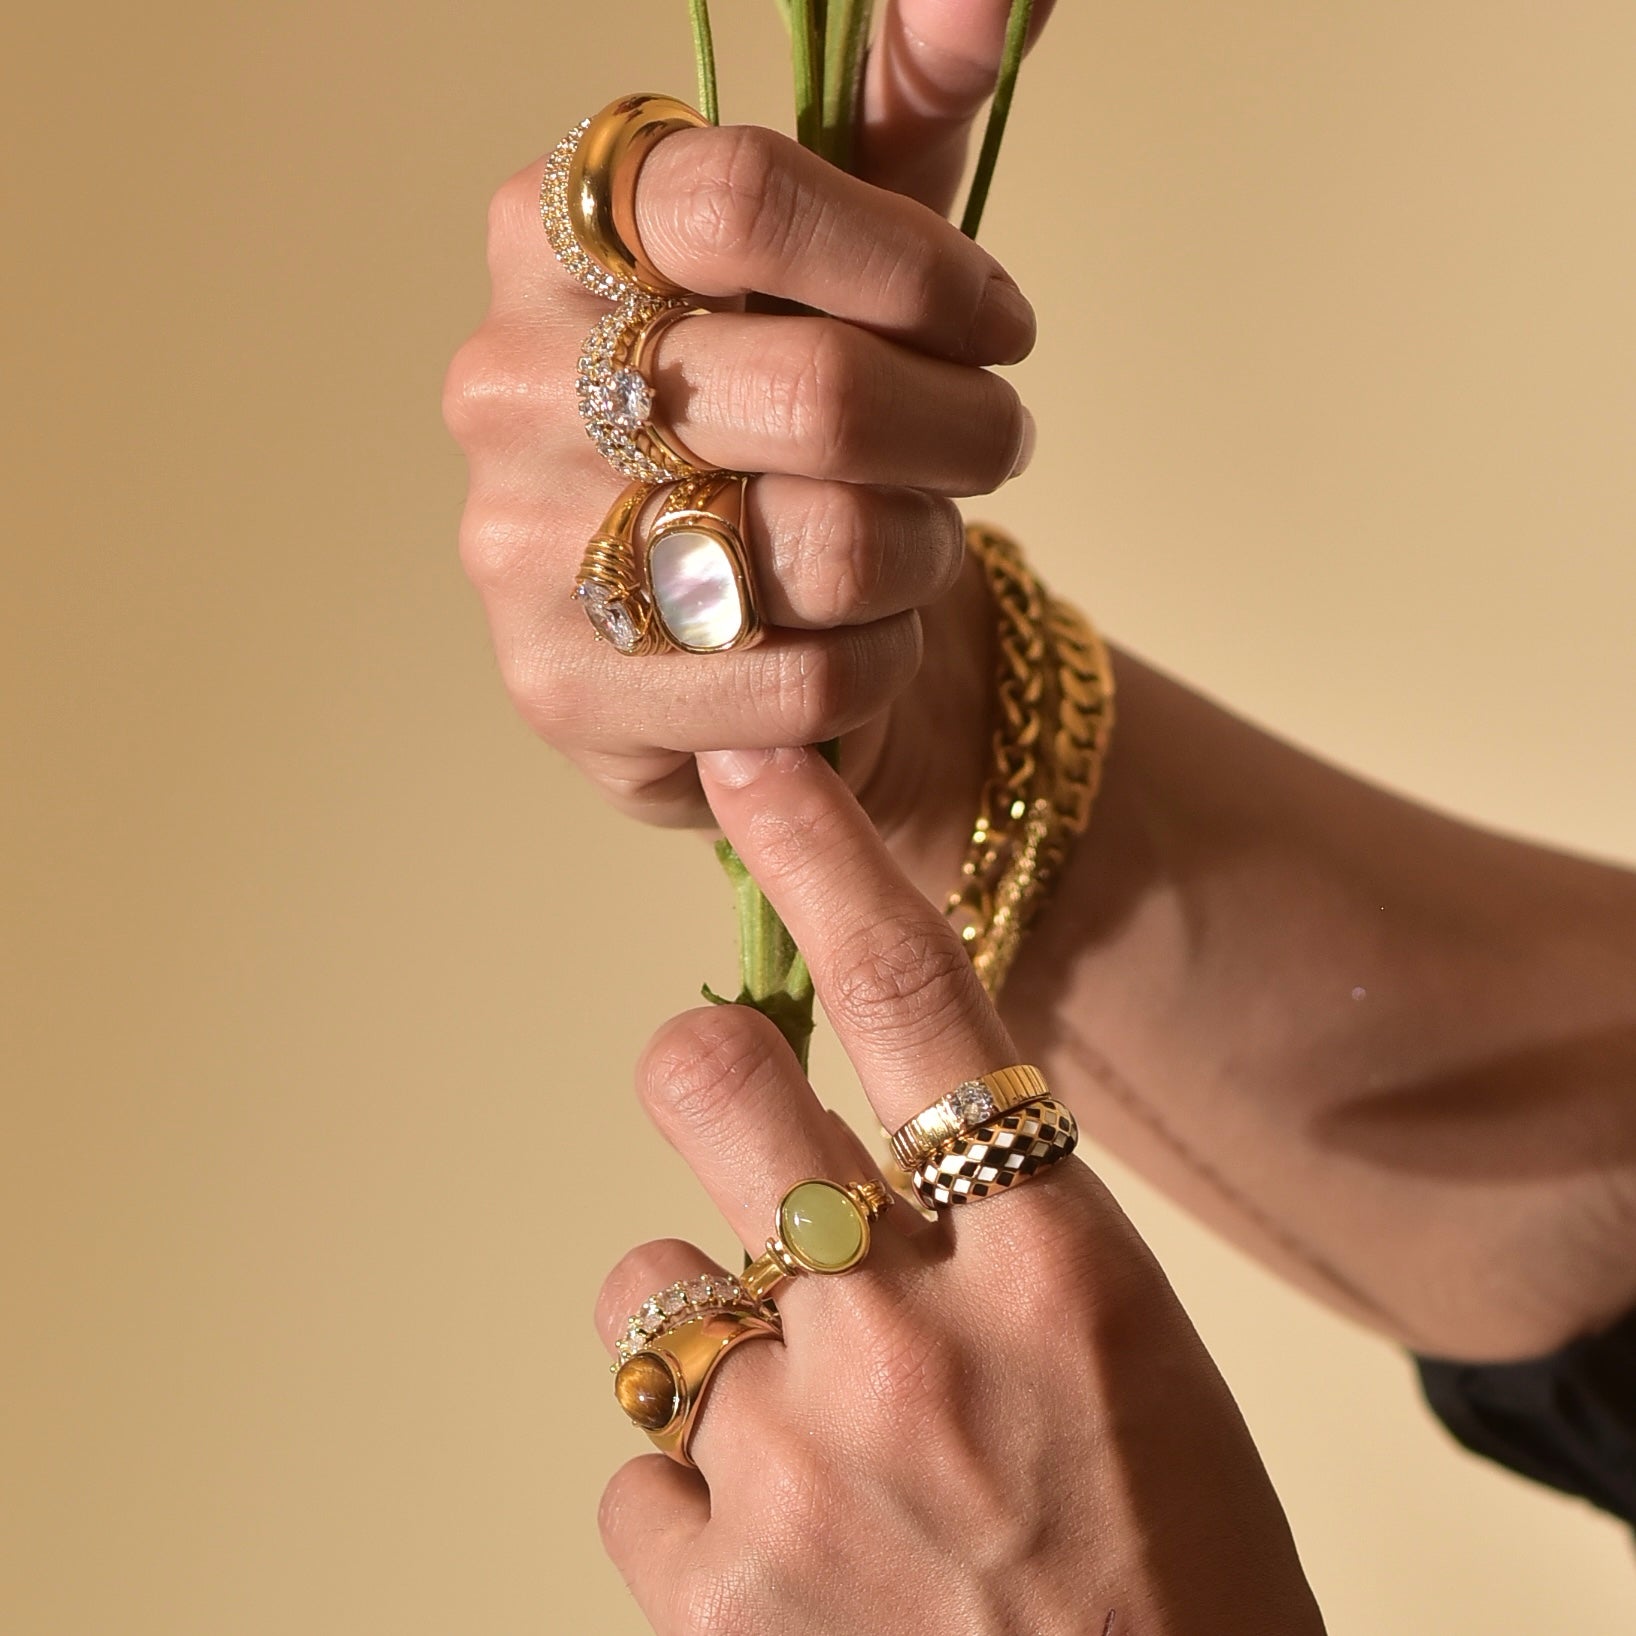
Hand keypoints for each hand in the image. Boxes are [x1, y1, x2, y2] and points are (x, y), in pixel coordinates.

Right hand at [443, 0, 1053, 886]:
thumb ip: (903, 110)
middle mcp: (507, 380)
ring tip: (919, 548)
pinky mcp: (564, 687)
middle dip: (962, 429)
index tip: (995, 322)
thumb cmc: (794, 420)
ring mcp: (515, 545)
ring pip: (827, 546)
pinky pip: (804, 683)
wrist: (725, 626)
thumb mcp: (848, 255)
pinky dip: (878, 663)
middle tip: (995, 445)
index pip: (742, 195)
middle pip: (816, 389)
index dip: (912, 265)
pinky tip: (858, 641)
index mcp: (553, 233)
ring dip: (926, 552)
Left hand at [594, 746, 1325, 1635]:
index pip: (912, 991)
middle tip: (734, 1111)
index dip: (822, 854)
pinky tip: (790, 1555)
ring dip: (707, 1327)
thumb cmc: (1166, 1551)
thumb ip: (981, 1227)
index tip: (753, 763)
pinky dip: (696, 1495)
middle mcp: (909, 1334)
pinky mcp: (715, 1597)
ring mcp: (798, 1464)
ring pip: (645, 1290)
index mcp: (1051, 1258)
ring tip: (804, 1425)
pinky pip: (636, 1475)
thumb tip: (820, 1151)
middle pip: (708, 1076)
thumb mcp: (1115, 1342)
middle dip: (703, 1066)